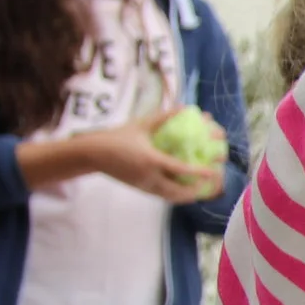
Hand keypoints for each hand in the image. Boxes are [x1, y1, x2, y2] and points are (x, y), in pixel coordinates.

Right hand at [85, 105, 226, 203]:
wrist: (92, 154)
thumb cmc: (116, 137)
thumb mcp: (140, 125)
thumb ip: (162, 117)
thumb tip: (182, 107)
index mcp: (151, 160)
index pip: (179, 170)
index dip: (198, 172)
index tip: (212, 172)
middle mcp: (149, 177)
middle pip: (179, 192)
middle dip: (198, 191)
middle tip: (211, 183)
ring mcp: (144, 185)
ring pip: (171, 197)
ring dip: (188, 195)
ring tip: (202, 188)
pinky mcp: (141, 189)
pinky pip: (163, 195)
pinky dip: (176, 194)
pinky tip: (184, 187)